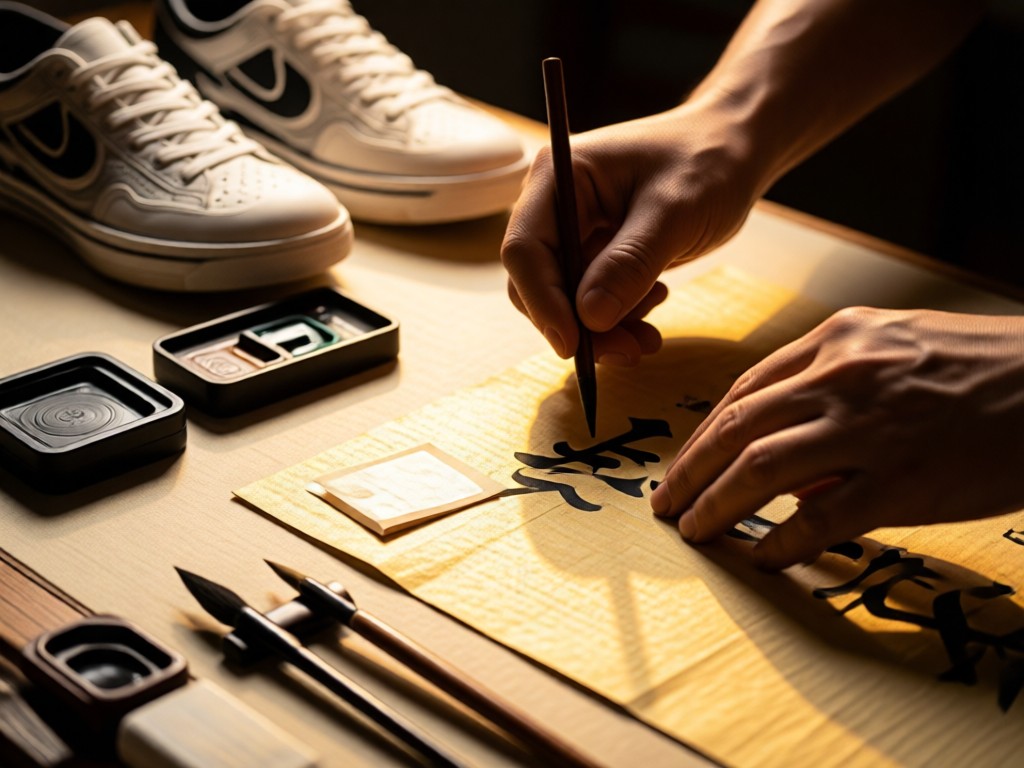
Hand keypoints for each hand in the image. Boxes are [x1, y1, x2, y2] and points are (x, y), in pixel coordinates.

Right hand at [501, 100, 761, 364]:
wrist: (734, 151)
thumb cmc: (708, 163)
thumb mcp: (675, 211)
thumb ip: (631, 262)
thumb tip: (589, 316)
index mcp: (559, 176)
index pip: (525, 248)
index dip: (543, 300)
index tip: (573, 344)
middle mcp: (554, 204)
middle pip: (538, 281)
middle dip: (576, 323)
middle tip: (625, 351)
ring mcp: (574, 231)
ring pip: (564, 299)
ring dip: (601, 329)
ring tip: (648, 334)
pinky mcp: (595, 253)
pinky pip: (589, 300)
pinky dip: (617, 319)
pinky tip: (652, 309)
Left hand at [650, 307, 1023, 568]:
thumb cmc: (987, 366)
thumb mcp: (902, 346)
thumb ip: (836, 383)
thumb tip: (787, 454)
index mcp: (840, 340)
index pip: (745, 391)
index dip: (703, 434)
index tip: (682, 464)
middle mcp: (843, 377)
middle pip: (735, 429)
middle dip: (688, 472)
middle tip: (664, 505)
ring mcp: (870, 428)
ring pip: (760, 469)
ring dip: (714, 505)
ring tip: (692, 532)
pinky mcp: (903, 481)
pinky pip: (820, 520)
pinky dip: (780, 542)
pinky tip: (760, 558)